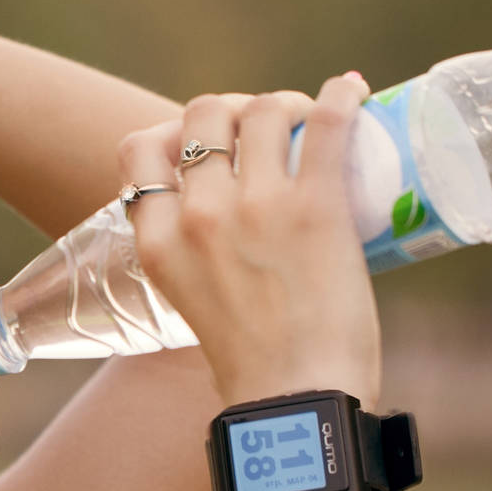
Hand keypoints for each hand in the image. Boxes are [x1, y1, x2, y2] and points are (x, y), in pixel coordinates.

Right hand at [122, 74, 382, 409]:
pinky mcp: (316, 208)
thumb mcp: (189, 302)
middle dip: (235, 107)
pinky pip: (329, 124)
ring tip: (308, 118)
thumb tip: (229, 236)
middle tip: (267, 129)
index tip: (205, 145)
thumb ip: (194, 260)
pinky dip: (341, 96)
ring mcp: (257, 206)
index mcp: (157, 240)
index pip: (140, 148)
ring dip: (287, 102)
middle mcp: (197, 212)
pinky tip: (351, 90)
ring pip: (265, 107)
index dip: (172, 133)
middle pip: (205, 112)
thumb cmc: (250, 366)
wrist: (294, 401)